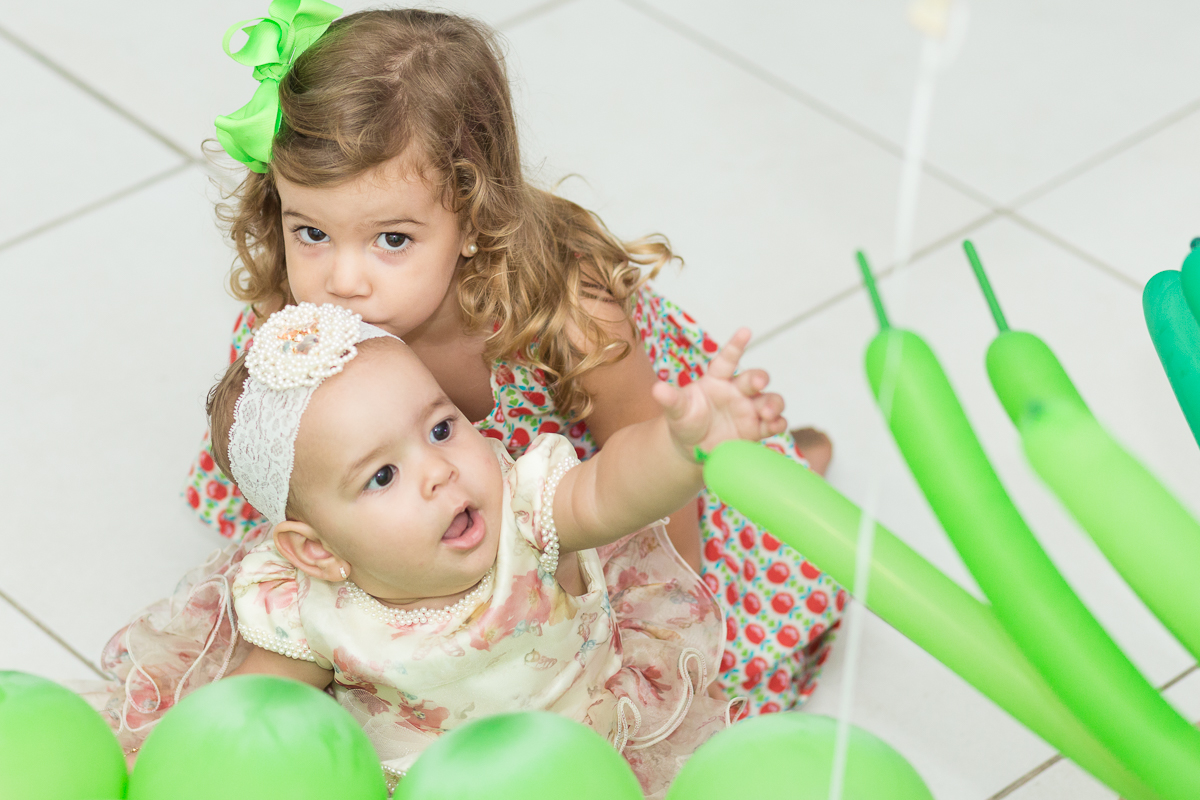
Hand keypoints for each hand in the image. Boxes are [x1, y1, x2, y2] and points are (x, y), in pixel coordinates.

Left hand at [651, 329, 786, 459]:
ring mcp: (748, 409)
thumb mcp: (676, 411)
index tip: (745, 331)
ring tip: (766, 412)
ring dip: (772, 403)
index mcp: (717, 380)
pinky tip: (775, 425)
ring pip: (770, 399)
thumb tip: (656, 389)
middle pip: (754, 378)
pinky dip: (777, 423)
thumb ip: (670, 399)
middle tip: (758, 383)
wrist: (691, 446)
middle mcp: (737, 391)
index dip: (737, 345)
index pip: (728, 359)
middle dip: (759, 377)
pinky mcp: (755, 428)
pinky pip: (772, 423)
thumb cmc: (684, 420)